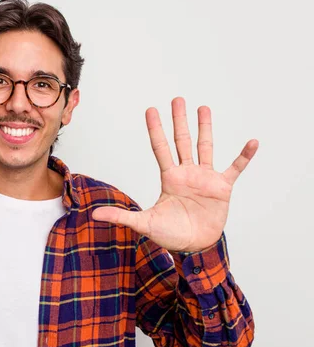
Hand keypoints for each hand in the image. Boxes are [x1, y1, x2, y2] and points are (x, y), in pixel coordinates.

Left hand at [92, 97, 258, 252]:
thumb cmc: (170, 235)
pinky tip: (252, 142)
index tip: (151, 110)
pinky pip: (235, 168)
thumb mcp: (143, 223)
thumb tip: (94, 215)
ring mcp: (205, 179)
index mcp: (169, 178)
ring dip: (205, 128)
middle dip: (179, 120)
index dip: (156, 130)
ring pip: (205, 147)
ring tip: (203, 108)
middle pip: (182, 141)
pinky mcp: (222, 188)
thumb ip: (121, 216)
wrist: (193, 247)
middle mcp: (187, 173)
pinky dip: (244, 156)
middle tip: (177, 99)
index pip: (160, 148)